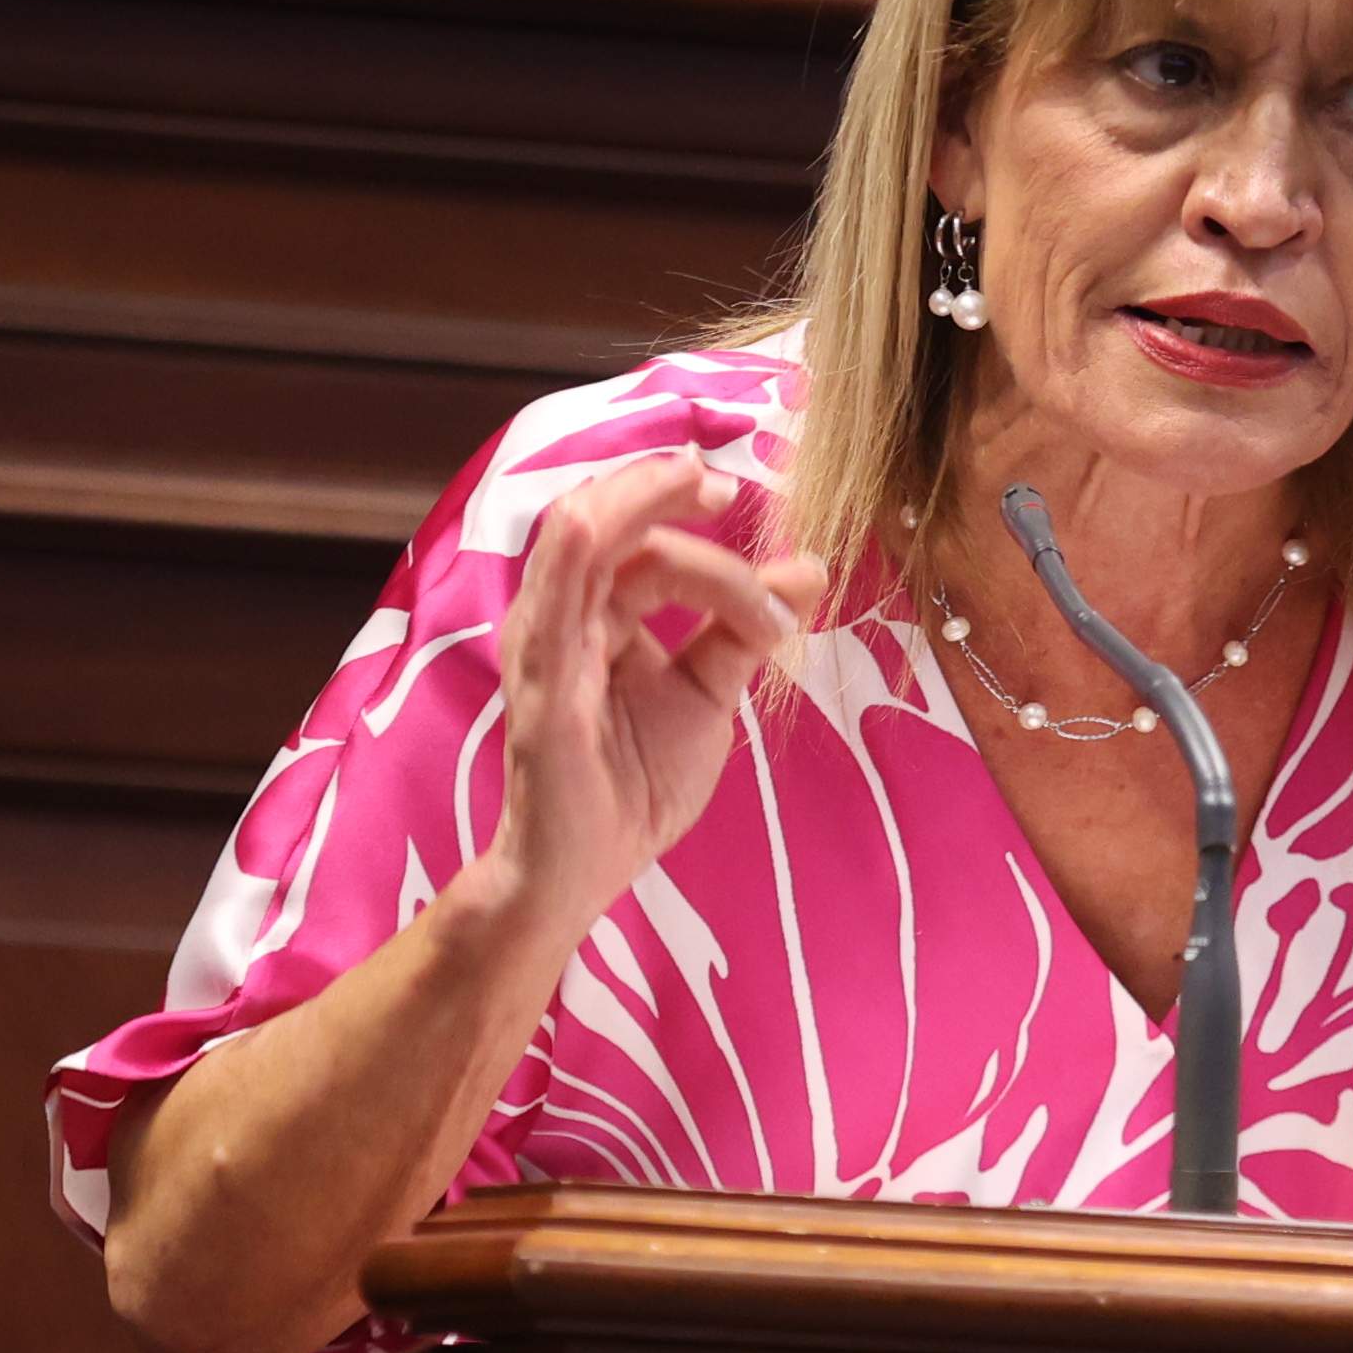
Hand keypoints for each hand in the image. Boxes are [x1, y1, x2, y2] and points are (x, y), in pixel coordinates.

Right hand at [476, 452, 822, 959]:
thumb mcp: (706, 694)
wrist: (587, 870)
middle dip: (663, 486)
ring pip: (577, 534)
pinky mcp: (542, 678)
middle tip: (727, 484)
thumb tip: (809, 568)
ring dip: (637, 496)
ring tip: (698, 482)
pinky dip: (584, 544)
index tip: (783, 568)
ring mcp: (545, 641)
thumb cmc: (634, 786)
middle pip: (607, 518)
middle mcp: (563, 615)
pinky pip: (553, 591)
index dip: (715, 545)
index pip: (653, 551)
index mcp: (598, 614)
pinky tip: (614, 522)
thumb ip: (745, 631)